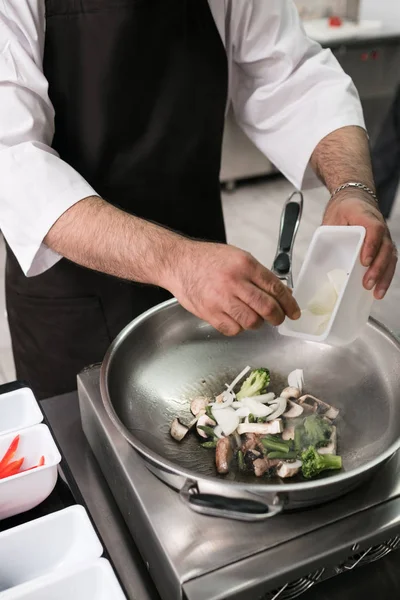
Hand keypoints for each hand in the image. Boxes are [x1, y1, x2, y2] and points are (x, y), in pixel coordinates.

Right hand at [165, 241, 300, 335]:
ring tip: (254, 317)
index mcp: (245, 265)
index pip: (275, 288)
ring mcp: (220, 299)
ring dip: (258, 323)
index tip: (294, 312)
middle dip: (278, 317)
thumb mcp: (238, 257)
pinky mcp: (209, 312)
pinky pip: (233, 329)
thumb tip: (281, 293)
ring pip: (252, 322)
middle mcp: (234, 282)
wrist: (179, 263)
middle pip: (267, 307)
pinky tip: (237, 320)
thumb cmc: (208, 260)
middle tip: (278, 319)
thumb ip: (258, 275)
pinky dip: (239, 328)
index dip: (289, 303)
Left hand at [323, 192, 396, 298]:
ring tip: (377, 292)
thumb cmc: (344, 209)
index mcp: (365, 216)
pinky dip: (385, 276)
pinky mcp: (384, 246)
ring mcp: (384, 237)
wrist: (355, 199)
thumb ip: (328, 234)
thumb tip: (318, 257)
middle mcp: (379, 227)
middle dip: (377, 268)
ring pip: (390, 257)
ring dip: (384, 276)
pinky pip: (389, 262)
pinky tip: (379, 290)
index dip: (371, 246)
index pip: (374, 229)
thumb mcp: (332, 217)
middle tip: (367, 282)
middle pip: (385, 247)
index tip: (364, 261)